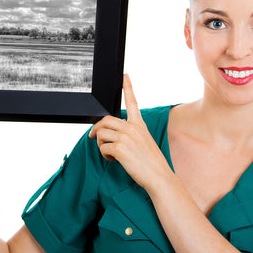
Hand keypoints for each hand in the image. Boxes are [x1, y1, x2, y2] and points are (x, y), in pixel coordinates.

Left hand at [89, 74, 171, 190]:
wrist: (159, 176)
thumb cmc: (151, 162)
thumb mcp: (144, 141)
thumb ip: (130, 134)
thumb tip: (111, 134)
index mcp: (139, 124)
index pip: (132, 102)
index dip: (127, 87)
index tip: (124, 76)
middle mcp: (132, 128)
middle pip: (106, 119)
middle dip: (96, 128)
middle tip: (93, 136)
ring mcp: (126, 137)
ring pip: (102, 133)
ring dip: (101, 145)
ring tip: (111, 154)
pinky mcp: (120, 149)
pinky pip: (103, 148)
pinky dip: (105, 155)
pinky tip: (114, 160)